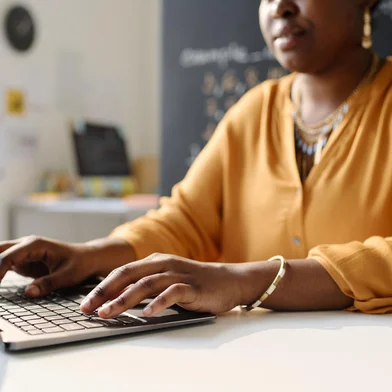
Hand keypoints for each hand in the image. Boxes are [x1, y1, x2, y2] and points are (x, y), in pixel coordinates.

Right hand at [0, 236, 133, 296]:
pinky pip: (3, 264)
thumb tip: (29, 292)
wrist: (88, 258)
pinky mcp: (23, 261)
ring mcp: (23, 252)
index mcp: (35, 245)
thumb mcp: (68, 275)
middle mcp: (26, 245)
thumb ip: (49, 283)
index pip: (7, 257)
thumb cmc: (81, 264)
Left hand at [80, 253, 250, 317]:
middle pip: (128, 275)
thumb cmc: (193, 282)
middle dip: (105, 292)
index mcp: (154, 261)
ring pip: (147, 284)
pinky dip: (159, 303)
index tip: (85, 304)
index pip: (122, 272)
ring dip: (125, 299)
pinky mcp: (193, 286)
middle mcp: (163, 264)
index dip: (101, 287)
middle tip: (88, 309)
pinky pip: (173, 293)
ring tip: (109, 313)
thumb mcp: (166, 280)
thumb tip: (116, 301)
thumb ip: (145, 286)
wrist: (228, 280)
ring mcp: (178, 274)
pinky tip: (148, 314)